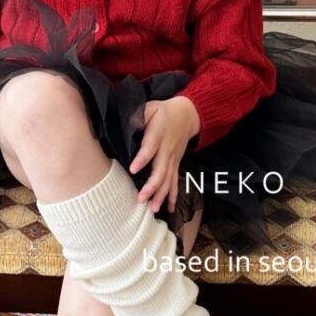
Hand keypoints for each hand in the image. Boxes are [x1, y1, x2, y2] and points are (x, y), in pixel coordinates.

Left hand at [128, 97, 200, 213]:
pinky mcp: (176, 164)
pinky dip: (173, 195)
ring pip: (168, 179)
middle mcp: (166, 149)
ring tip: (153, 208)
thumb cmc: (163, 112)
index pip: (150, 148)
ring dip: (161, 195)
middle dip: (152, 186)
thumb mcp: (150, 107)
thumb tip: (127, 124)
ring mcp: (173, 158)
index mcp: (158, 134)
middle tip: (142, 198)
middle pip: (161, 170)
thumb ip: (138, 115)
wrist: (187, 115)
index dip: (142, 159)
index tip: (133, 170)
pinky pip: (175, 181)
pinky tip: (169, 208)